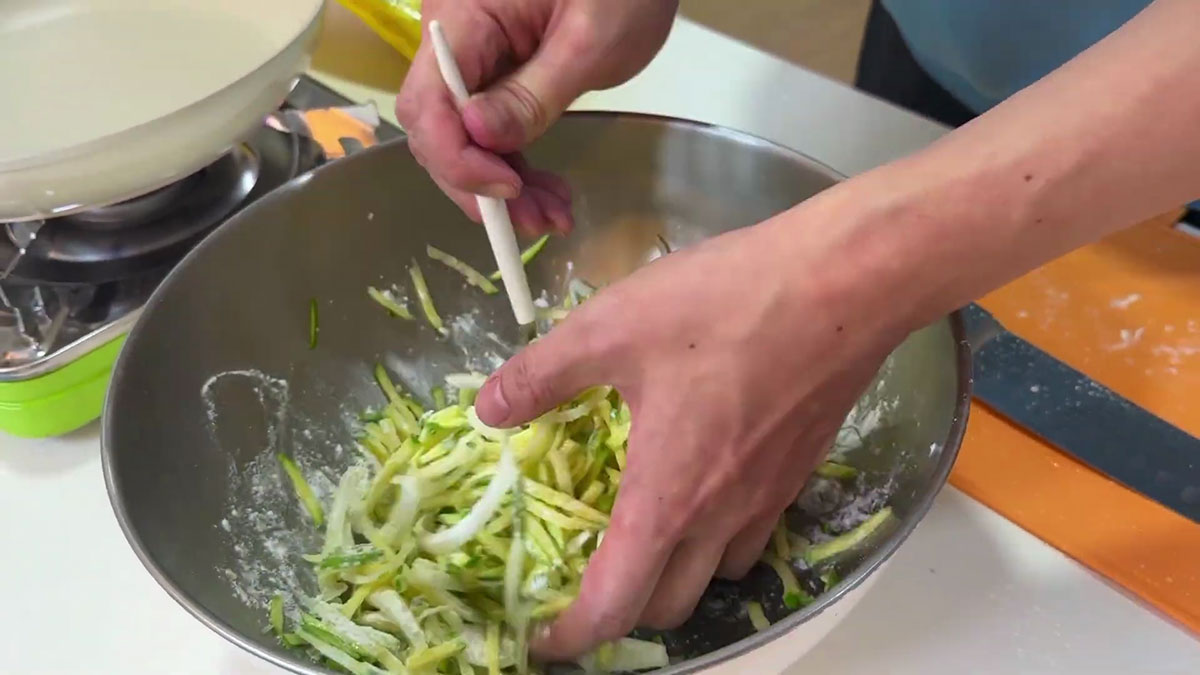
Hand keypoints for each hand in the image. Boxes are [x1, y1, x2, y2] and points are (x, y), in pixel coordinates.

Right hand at [395, 0, 676, 233]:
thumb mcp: (588, 44)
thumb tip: (478, 137)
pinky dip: (516, 165)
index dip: (457, 158)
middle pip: (439, 130)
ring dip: (503, 186)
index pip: (428, 103)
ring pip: (465, 139)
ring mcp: (474, 59)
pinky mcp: (497, 74)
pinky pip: (491, 129)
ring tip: (552, 217)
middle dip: (481, 184)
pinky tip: (549, 194)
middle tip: (535, 221)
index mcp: (463, 19)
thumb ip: (531, 94)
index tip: (505, 190)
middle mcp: (454, 41)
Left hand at [473, 194, 911, 659]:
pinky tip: (704, 481)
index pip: (615, 605)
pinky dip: (718, 536)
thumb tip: (488, 410)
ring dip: (675, 575)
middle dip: (621, 610)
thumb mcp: (609, 328)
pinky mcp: (799, 470)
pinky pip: (753, 532)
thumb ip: (541, 374)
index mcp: (666, 498)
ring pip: (716, 575)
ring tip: (645, 533)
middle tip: (588, 577)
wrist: (843, 283)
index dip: (573, 636)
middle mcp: (720, 517)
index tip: (545, 637)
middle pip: (668, 607)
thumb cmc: (722, 306)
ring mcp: (768, 498)